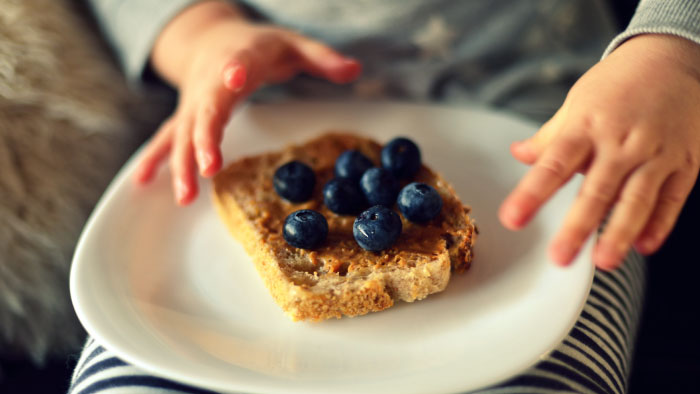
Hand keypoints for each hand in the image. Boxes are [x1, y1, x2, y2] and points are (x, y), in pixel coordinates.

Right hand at [134, 1, 360, 204]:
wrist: (211, 37)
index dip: (234, 70)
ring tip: (185, 195)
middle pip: (204, 109)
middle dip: (204, 138)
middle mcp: (210, 82)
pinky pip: (166, 137)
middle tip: (208, 167)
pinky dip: (155, 158)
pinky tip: (143, 182)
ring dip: (180, 162)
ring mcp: (193, 102)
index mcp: (239, 57)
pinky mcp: (184, 117)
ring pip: (181, 131)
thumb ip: (322, 57)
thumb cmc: (257, 45)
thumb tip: (355, 70)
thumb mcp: (293, 43)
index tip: (234, 75)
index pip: (235, 61)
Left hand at [499, 34, 699, 269]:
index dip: (531, 194)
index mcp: (585, 126)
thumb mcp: (576, 103)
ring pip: (637, 199)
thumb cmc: (617, 84)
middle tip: (559, 257)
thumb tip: (517, 154)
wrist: (672, 57)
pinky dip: (660, 224)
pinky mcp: (685, 162)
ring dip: (620, 232)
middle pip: (596, 190)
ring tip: (604, 261)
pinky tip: (645, 245)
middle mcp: (620, 142)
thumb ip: (549, 136)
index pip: (553, 165)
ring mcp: (655, 153)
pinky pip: (672, 199)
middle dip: (577, 227)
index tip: (512, 219)